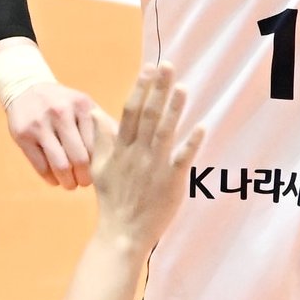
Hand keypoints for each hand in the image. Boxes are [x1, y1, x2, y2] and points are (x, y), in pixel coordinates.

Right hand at [5, 80, 97, 189]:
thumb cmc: (64, 103)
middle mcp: (61, 112)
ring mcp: (40, 124)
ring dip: (68, 182)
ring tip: (71, 184)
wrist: (26, 89)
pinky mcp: (22, 135)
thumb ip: (103, 125)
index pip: (97, 145)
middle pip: (79, 158)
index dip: (100, 164)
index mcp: (82, 105)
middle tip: (85, 183)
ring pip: (60, 165)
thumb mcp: (84, 105)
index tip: (100, 173)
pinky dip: (50, 178)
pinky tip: (55, 179)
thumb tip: (124, 149)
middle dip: (85, 177)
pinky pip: (40, 166)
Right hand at [90, 62, 203, 251]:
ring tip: (182, 87)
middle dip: (158, 89)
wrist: (121, 233)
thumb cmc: (112, 200)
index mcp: (122, 148)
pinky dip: (192, 143)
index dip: (140, 88)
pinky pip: (183, 159)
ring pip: (164, 132)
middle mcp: (138, 153)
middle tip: (167, 65)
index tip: (148, 68)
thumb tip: (96, 113)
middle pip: (149, 115)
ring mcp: (154, 167)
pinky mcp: (171, 181)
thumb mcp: (99, 167)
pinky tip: (202, 126)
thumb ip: (101, 139)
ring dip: (174, 109)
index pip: (131, 111)